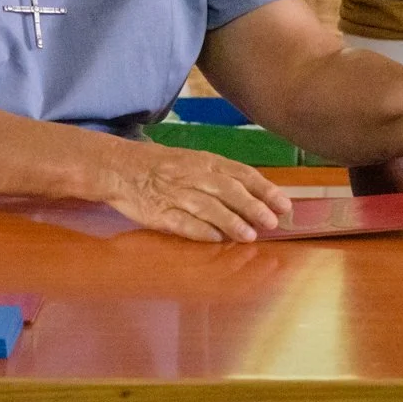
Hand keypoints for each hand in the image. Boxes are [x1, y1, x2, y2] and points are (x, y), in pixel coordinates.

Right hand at [96, 140, 294, 242]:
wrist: (118, 167)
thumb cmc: (160, 166)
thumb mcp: (193, 161)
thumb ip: (221, 176)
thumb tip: (254, 195)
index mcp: (205, 161)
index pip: (242, 174)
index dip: (265, 190)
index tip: (284, 204)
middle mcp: (193, 175)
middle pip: (229, 191)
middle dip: (253, 207)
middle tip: (272, 222)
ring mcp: (176, 194)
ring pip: (209, 207)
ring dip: (231, 222)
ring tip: (249, 236)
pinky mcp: (159, 212)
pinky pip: (183, 223)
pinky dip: (201, 231)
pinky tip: (216, 240)